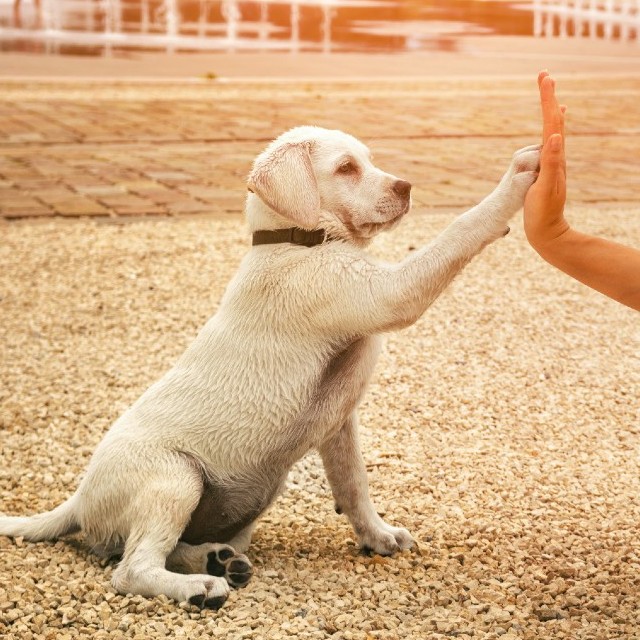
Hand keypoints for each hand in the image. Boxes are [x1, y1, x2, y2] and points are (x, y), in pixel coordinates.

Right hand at [523, 71, 568, 250]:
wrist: (547, 232)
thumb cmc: (543, 213)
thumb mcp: (545, 188)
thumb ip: (551, 162)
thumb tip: (555, 136)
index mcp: (554, 157)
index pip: (551, 122)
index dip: (547, 99)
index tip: (544, 78)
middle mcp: (556, 156)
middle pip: (553, 121)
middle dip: (548, 97)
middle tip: (544, 76)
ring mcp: (552, 164)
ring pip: (552, 130)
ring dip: (549, 109)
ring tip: (549, 92)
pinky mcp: (546, 171)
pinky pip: (549, 145)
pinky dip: (550, 131)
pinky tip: (552, 131)